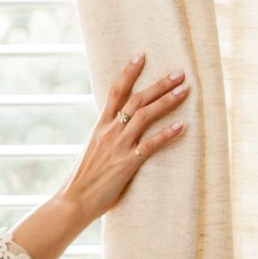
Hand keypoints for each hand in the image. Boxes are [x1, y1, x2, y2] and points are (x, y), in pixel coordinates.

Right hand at [7, 52, 189, 258]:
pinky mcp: (127, 164)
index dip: (128, 72)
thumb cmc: (81, 182)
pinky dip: (168, 134)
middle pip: (136, 100)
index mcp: (99, 127)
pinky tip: (184, 126)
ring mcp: (118, 147)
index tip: (141, 56)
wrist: (72, 202)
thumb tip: (117, 134)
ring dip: (167, 101)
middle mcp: (109, 132)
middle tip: (180, 73)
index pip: (114, 92)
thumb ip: (106, 140)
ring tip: (185, 90)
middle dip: (159, 84)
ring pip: (145, 116)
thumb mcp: (92, 153)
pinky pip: (151, 145)